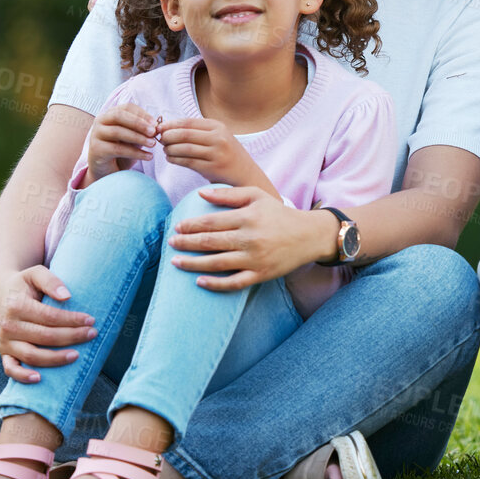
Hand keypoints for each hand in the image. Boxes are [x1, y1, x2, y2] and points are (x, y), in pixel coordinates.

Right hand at [0, 265, 95, 383]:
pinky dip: (22, 376)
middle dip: (72, 337)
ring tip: (76, 355)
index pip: (49, 317)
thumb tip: (67, 296)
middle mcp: (8, 325)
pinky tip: (39, 378)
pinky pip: (10, 369)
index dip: (72, 320)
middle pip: (45, 337)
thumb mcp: (35, 273)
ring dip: (55, 358)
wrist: (0, 293)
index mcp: (17, 305)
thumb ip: (51, 281)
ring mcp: (5, 342)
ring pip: (31, 356)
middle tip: (92, 334)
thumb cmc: (23, 283)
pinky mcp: (4, 352)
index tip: (90, 320)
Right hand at [84, 103, 157, 183]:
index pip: (126, 108)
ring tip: (153, 144)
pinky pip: (118, 149)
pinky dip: (136, 153)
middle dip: (138, 123)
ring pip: (117, 132)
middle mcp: (100, 122)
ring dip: (138, 137)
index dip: (142, 114)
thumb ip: (143, 130)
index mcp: (110, 114)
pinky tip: (148, 156)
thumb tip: (158, 127)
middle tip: (153, 132)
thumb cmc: (121, 149)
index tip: (155, 124)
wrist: (107, 169)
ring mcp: (96, 135)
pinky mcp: (97, 150)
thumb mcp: (134, 137)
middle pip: (119, 116)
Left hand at [158, 117, 268, 187]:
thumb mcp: (218, 137)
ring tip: (165, 150)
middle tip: (159, 140)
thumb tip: (168, 128)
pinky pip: (188, 162)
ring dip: (170, 149)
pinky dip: (175, 160)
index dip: (170, 124)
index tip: (159, 128)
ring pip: (184, 148)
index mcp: (218, 126)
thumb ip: (197, 132)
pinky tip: (171, 159)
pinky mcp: (213, 168)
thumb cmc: (226, 155)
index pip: (188, 122)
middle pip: (185, 134)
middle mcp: (219, 138)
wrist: (245, 175)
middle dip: (167, 136)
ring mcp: (217, 153)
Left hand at [167, 187, 327, 290]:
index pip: (212, 222)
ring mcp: (255, 258)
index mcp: (248, 217)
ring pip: (217, 264)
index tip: (177, 227)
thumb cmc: (279, 214)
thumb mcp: (257, 196)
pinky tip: (199, 282)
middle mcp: (250, 238)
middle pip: (210, 242)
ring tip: (176, 262)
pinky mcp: (261, 274)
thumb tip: (200, 194)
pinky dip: (215, 284)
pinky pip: (234, 282)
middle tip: (170, 243)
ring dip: (193, 264)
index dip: (191, 225)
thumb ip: (229, 194)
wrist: (309, 235)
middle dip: (186, 243)